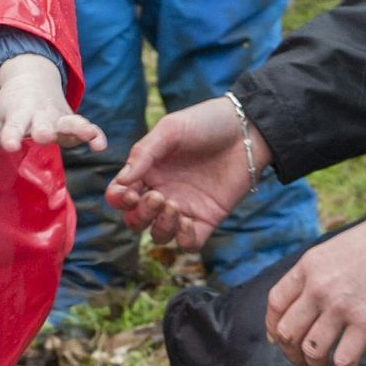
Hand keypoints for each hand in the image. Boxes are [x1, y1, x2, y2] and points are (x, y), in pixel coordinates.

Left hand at [0, 54, 105, 176]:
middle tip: (44, 136)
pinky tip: (101, 145)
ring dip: (78, 128)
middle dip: (44, 129)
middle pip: (43, 123)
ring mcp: (58, 117)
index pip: (14, 126)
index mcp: (17, 115)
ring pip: (70, 122)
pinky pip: (87, 127)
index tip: (10, 145)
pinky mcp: (72, 120)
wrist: (33, 78)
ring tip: (89, 135)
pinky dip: (96, 134)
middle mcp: (39, 115)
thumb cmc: (11, 108)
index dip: (12, 135)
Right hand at [105, 98, 271, 246]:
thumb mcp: (170, 130)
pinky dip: (183, 239)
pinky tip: (187, 222)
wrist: (247, 128)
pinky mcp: (208, 218)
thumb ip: (143, 153)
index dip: (118, 199)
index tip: (130, 193)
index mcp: (148, 171)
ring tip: (173, 206)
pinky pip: (189, 243)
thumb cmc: (206, 122)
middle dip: (139, 215)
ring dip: (160, 227)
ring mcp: (185, 208)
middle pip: (137, 220)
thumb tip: (123, 182)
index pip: (121, 195)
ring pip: (160, 235)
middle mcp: (162, 192)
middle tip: (157, 197)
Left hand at [265, 197, 365, 365]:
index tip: (277, 339)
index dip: (272, 327)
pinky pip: (344, 359)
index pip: (275, 304)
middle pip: (287, 332)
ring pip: (312, 350)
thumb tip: (300, 303)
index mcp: (307, 268)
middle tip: (301, 360)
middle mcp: (318, 288)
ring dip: (314, 365)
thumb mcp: (332, 249)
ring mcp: (341, 307)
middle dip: (290, 353)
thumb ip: (313, 274)